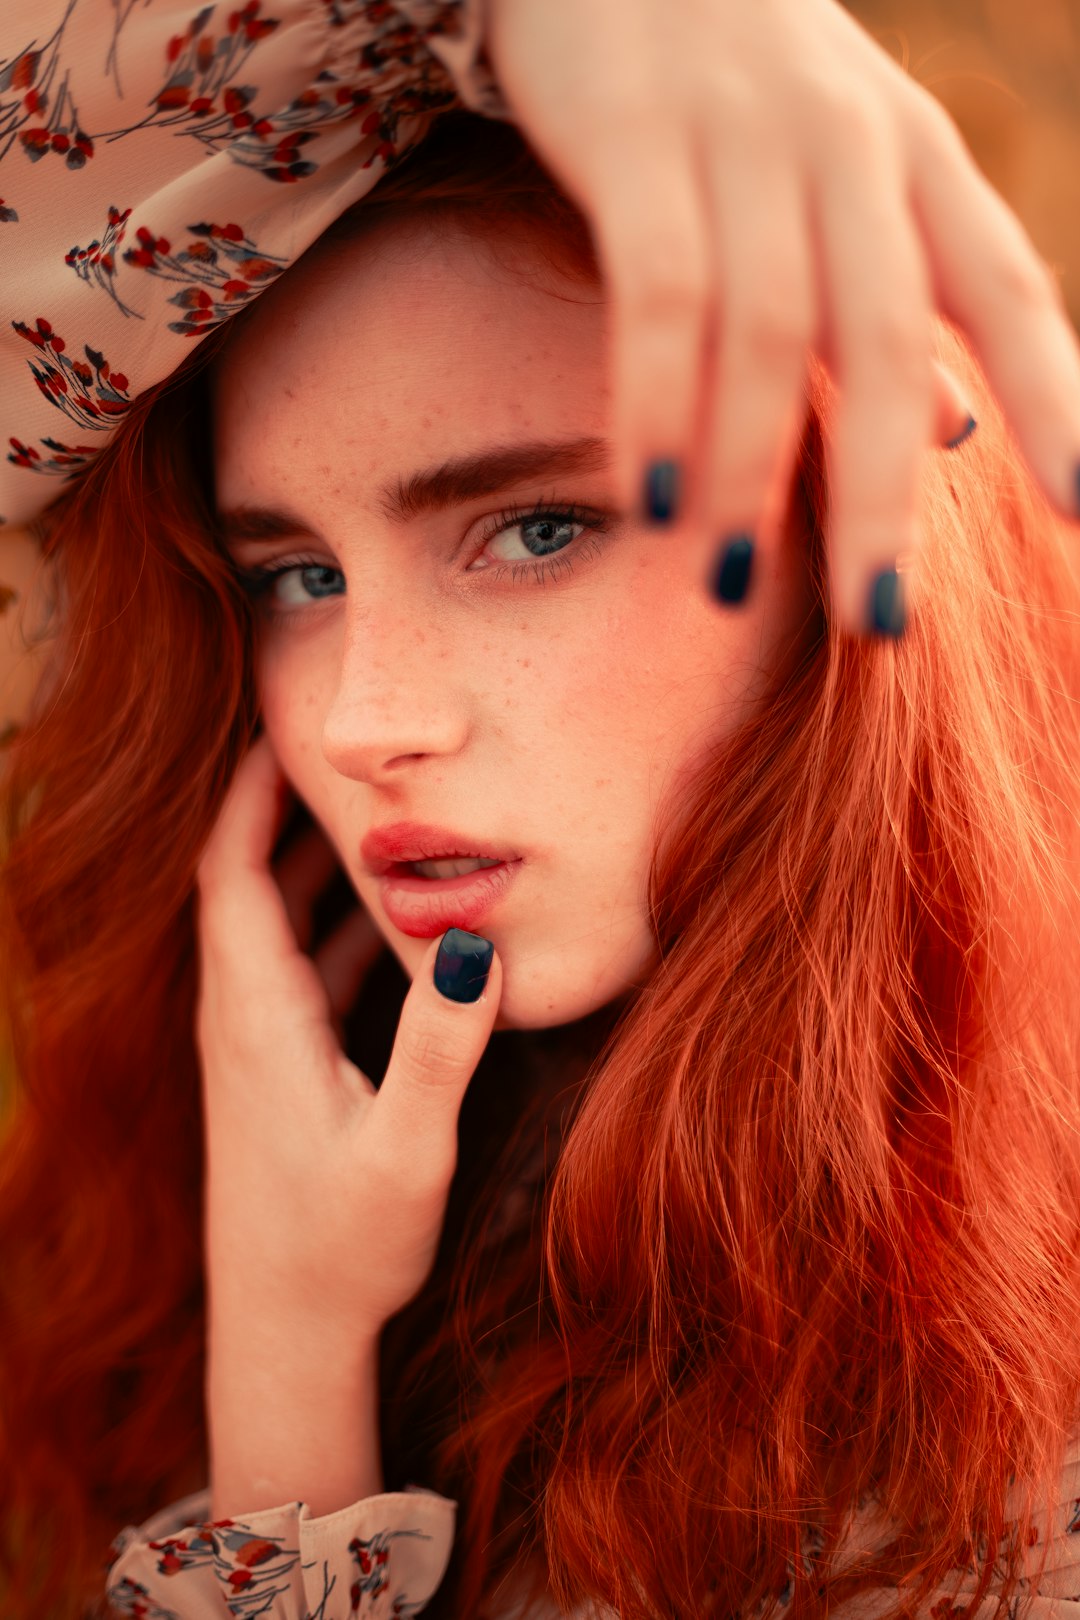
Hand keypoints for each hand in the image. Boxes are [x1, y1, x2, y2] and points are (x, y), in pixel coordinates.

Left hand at [194, 730, 502, 1339]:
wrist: (285, 1334)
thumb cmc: (338, 1247)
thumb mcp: (405, 1149)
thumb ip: (440, 1049)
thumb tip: (471, 943)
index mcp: (258, 1017)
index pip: (232, 871)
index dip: (250, 794)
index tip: (285, 731)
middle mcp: (244, 1021)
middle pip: (247, 884)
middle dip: (288, 813)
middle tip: (348, 756)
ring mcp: (256, 1049)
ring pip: (275, 929)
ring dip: (317, 872)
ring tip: (383, 822)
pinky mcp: (277, 1077)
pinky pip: (298, 974)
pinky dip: (335, 933)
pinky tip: (393, 932)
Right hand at [483, 0, 1079, 633]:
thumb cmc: (748, 90)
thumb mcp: (852, 180)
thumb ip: (904, 307)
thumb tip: (963, 436)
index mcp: (917, 159)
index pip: (1006, 291)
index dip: (1056, 404)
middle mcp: (849, 146)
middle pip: (885, 336)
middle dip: (883, 493)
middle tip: (872, 620)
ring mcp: (742, 135)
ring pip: (767, 330)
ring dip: (752, 471)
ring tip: (730, 586)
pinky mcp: (635, 135)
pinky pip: (657, 291)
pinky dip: (657, 402)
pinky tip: (652, 497)